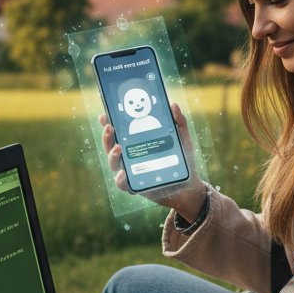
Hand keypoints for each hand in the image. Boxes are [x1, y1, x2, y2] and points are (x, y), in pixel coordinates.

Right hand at [99, 102, 205, 218]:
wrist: (189, 187)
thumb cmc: (183, 161)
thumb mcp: (183, 139)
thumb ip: (179, 123)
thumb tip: (173, 105)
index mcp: (137, 143)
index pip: (119, 132)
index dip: (108, 123)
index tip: (104, 115)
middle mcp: (130, 156)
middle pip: (111, 146)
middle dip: (106, 137)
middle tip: (110, 128)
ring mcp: (131, 171)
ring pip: (113, 163)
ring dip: (112, 155)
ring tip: (118, 148)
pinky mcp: (135, 186)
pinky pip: (123, 184)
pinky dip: (120, 179)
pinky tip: (123, 173)